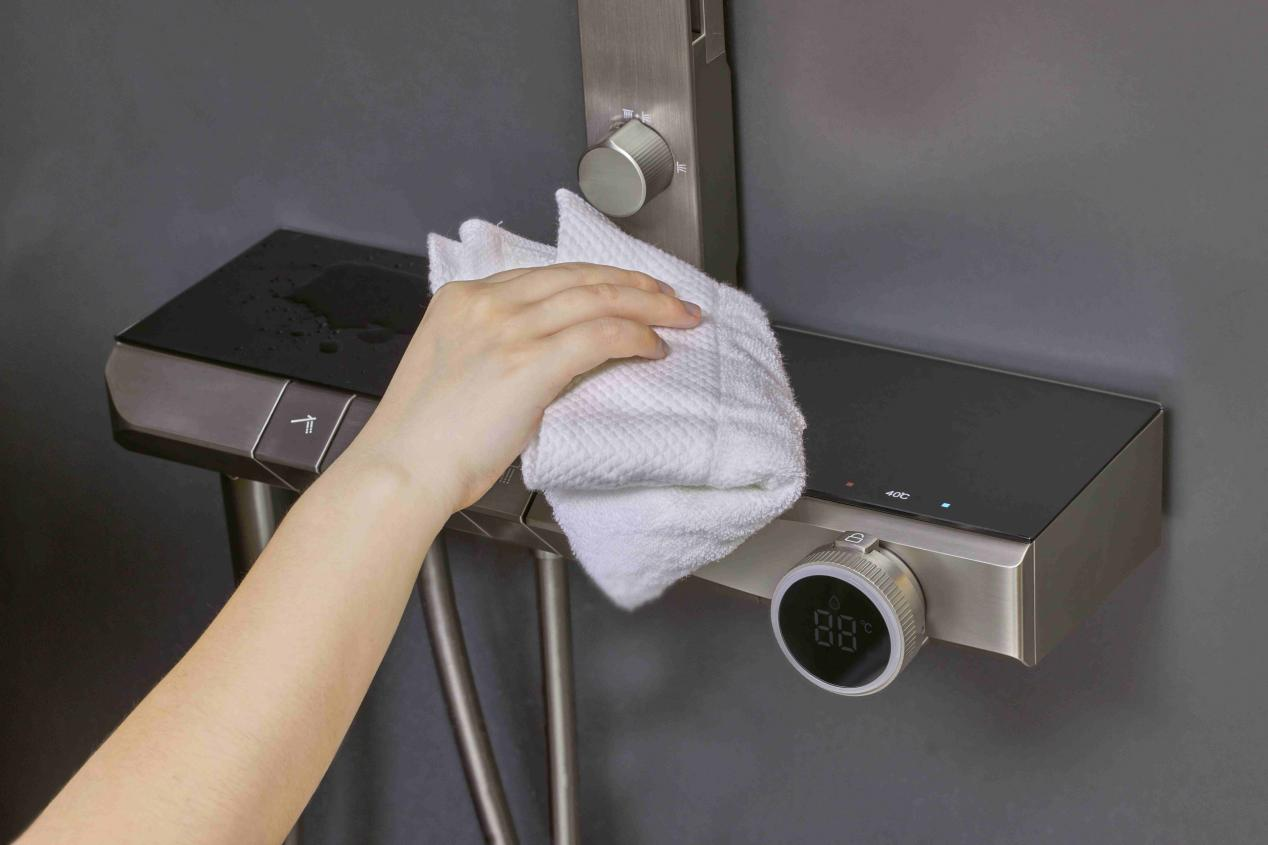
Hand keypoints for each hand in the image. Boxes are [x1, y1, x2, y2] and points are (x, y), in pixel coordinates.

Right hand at [344, 263, 702, 512]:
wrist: (403, 468)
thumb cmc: (423, 438)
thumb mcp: (455, 369)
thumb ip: (496, 347)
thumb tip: (548, 354)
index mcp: (464, 299)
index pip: (547, 274)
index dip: (597, 278)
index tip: (626, 287)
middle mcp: (488, 303)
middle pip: (580, 277)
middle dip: (635, 284)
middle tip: (669, 296)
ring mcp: (510, 329)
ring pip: (599, 298)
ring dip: (648, 305)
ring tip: (678, 316)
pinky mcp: (530, 362)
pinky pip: (601, 335)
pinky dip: (635, 337)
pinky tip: (653, 347)